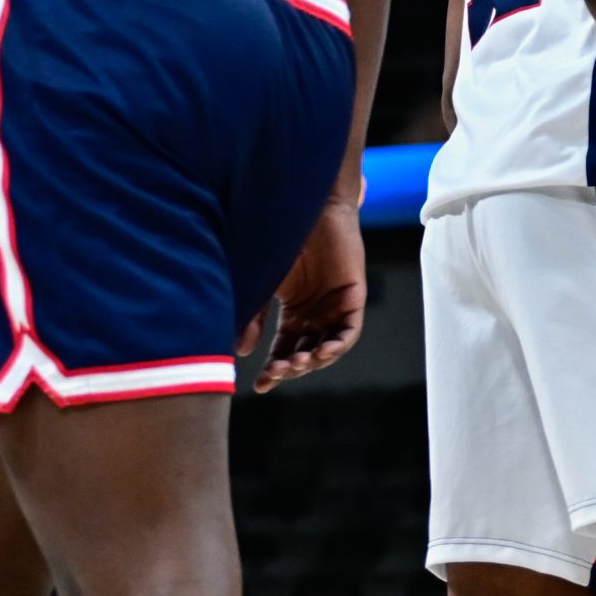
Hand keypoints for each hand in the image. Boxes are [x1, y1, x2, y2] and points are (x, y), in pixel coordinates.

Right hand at [238, 200, 366, 392]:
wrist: (305, 208)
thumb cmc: (281, 241)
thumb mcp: (261, 284)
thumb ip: (252, 317)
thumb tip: (242, 353)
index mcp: (294, 313)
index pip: (284, 350)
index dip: (274, 370)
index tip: (259, 387)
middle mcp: (316, 314)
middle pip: (305, 353)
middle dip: (291, 367)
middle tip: (276, 374)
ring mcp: (335, 306)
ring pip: (328, 347)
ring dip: (313, 361)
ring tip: (296, 364)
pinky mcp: (353, 297)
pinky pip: (349, 331)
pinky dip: (337, 345)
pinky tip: (320, 351)